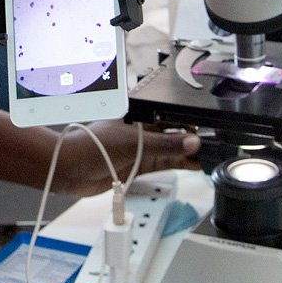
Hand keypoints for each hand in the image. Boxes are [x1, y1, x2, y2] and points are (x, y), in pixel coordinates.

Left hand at [51, 120, 201, 197]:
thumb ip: (164, 145)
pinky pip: (164, 163)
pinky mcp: (138, 163)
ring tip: (209, 156)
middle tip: (212, 144)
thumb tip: (190, 143)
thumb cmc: (89, 145)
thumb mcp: (132, 143)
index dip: (188, 121)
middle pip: (173, 132)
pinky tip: (194, 164)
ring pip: (171, 149)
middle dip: (191, 138)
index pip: (170, 114)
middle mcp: (141, 128)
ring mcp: (140, 147)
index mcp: (139, 113)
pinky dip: (178, 164)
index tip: (207, 129)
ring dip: (187, 153)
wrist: (69, 169)